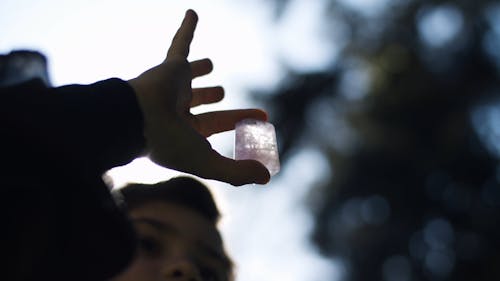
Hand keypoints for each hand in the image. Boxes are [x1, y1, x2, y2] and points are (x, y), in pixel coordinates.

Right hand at [128, 10, 270, 185]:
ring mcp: (175, 88)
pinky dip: (187, 28)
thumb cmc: (170, 143)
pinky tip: (193, 12)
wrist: (139, 119)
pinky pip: (180, 43)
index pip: (219, 123)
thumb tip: (267, 178)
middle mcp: (179, 109)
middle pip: (203, 102)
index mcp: (187, 131)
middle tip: (224, 93)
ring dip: (198, 70)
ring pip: (190, 77)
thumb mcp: (208, 163)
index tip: (265, 119)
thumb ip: (237, 172)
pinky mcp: (170, 68)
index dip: (241, 120)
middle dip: (215, 98)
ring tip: (208, 65)